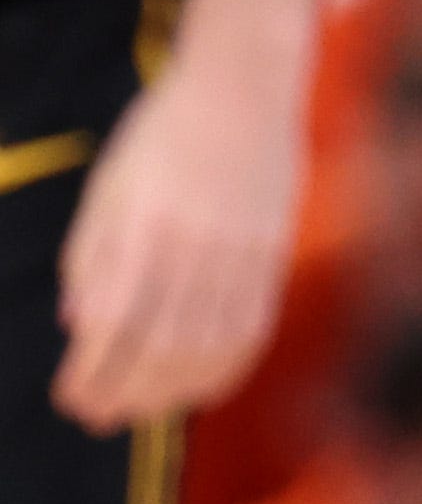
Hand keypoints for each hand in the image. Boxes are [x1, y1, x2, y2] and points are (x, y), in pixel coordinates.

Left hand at [53, 45, 305, 431]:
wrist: (244, 84)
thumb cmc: (164, 130)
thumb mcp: (110, 183)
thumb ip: (90, 254)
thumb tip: (76, 324)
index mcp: (144, 224)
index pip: (113, 321)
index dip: (89, 371)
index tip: (67, 396)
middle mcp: (193, 243)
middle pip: (159, 345)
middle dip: (122, 394)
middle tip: (95, 419)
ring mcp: (239, 250)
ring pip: (206, 345)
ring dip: (168, 392)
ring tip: (139, 411)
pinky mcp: (272, 251)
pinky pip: (252, 326)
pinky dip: (225, 368)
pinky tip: (199, 388)